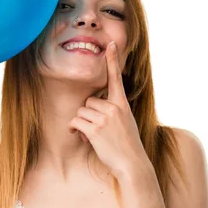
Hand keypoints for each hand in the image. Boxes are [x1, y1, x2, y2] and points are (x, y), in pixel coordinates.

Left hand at [69, 41, 149, 179]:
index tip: (110, 43)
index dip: (112, 60)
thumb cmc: (127, 145)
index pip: (115, 78)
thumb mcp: (125, 122)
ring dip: (82, 125)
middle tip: (96, 130)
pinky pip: (76, 122)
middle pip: (88, 101)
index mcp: (122, 104)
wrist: (132, 163)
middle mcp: (114, 108)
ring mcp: (104, 118)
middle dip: (88, 115)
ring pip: (80, 112)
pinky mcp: (95, 130)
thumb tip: (90, 109)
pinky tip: (83, 138)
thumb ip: (112, 112)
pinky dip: (75, 130)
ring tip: (93, 137)